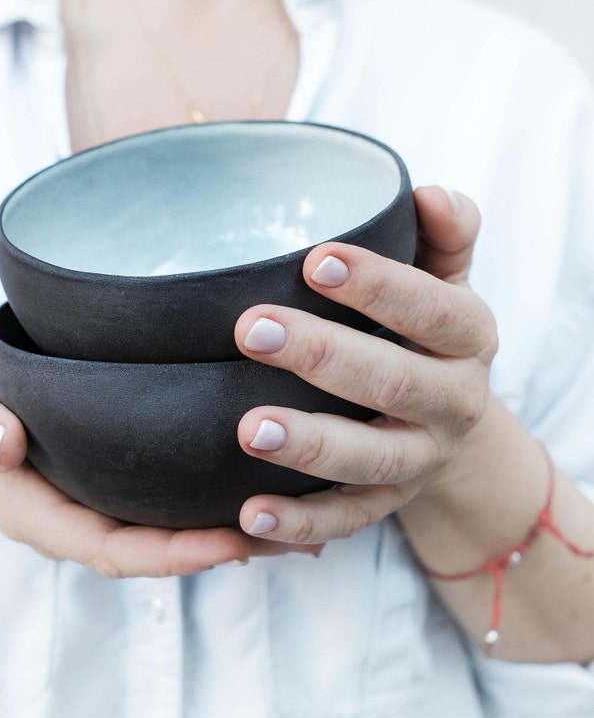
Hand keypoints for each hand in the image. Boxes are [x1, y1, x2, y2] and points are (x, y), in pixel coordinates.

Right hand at [0, 346, 316, 576]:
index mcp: (42, 513)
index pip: (115, 550)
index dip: (175, 554)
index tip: (236, 544)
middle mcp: (81, 518)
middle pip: (160, 551)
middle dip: (227, 550)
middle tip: (301, 537)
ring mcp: (101, 505)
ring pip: (174, 533)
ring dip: (240, 533)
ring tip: (312, 521)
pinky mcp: (118, 483)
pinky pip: (172, 506)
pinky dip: (221, 506)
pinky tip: (273, 489)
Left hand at [234, 186, 497, 542]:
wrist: (448, 425)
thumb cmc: (426, 336)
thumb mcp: (446, 284)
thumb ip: (444, 238)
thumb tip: (428, 193)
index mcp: (467, 341)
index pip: (434, 310)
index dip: (380, 286)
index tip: (316, 261)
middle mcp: (451, 405)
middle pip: (394, 383)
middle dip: (323, 356)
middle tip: (251, 329)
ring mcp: (416, 462)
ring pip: (369, 460)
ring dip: (310, 446)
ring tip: (249, 429)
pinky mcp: (383, 506)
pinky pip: (343, 522)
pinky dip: (298, 524)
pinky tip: (248, 515)